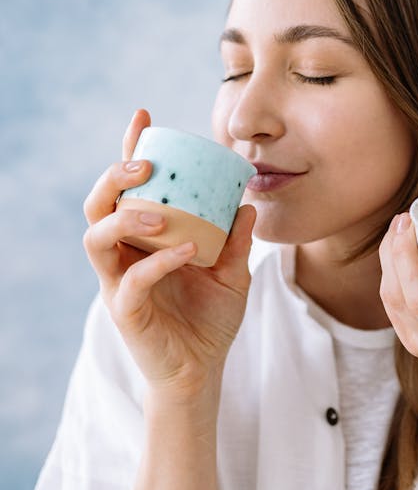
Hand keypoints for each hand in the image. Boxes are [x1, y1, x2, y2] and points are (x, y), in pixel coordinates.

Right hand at [83, 109, 255, 399]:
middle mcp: (123, 255)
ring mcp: (119, 283)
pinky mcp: (126, 312)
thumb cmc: (209, 320)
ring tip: (160, 212)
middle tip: (146, 163)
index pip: (128, 187)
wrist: (202, 373)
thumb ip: (237, 241)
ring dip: (127, 217)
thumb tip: (248, 202)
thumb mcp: (233, 274)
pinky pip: (133, 281)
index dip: (129, 149)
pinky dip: (158, 262)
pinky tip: (188, 250)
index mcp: (143, 237)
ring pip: (97, 237)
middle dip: (114, 176)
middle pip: (97, 204)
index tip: (145, 116)